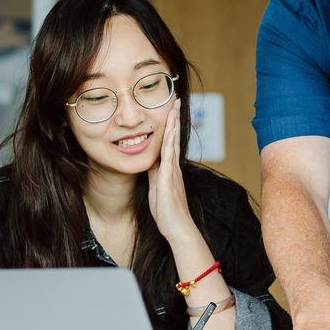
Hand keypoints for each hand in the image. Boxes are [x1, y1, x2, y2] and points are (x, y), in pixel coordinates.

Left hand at [147, 103, 194, 238]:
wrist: (178, 228)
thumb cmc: (167, 212)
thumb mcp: (156, 188)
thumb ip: (155, 174)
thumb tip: (150, 162)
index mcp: (170, 169)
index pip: (169, 142)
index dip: (170, 126)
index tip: (171, 111)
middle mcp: (173, 167)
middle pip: (174, 138)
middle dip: (174, 119)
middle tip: (176, 101)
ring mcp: (172, 172)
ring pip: (172, 143)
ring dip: (173, 125)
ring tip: (174, 108)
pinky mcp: (168, 179)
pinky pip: (168, 157)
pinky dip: (169, 143)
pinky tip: (169, 132)